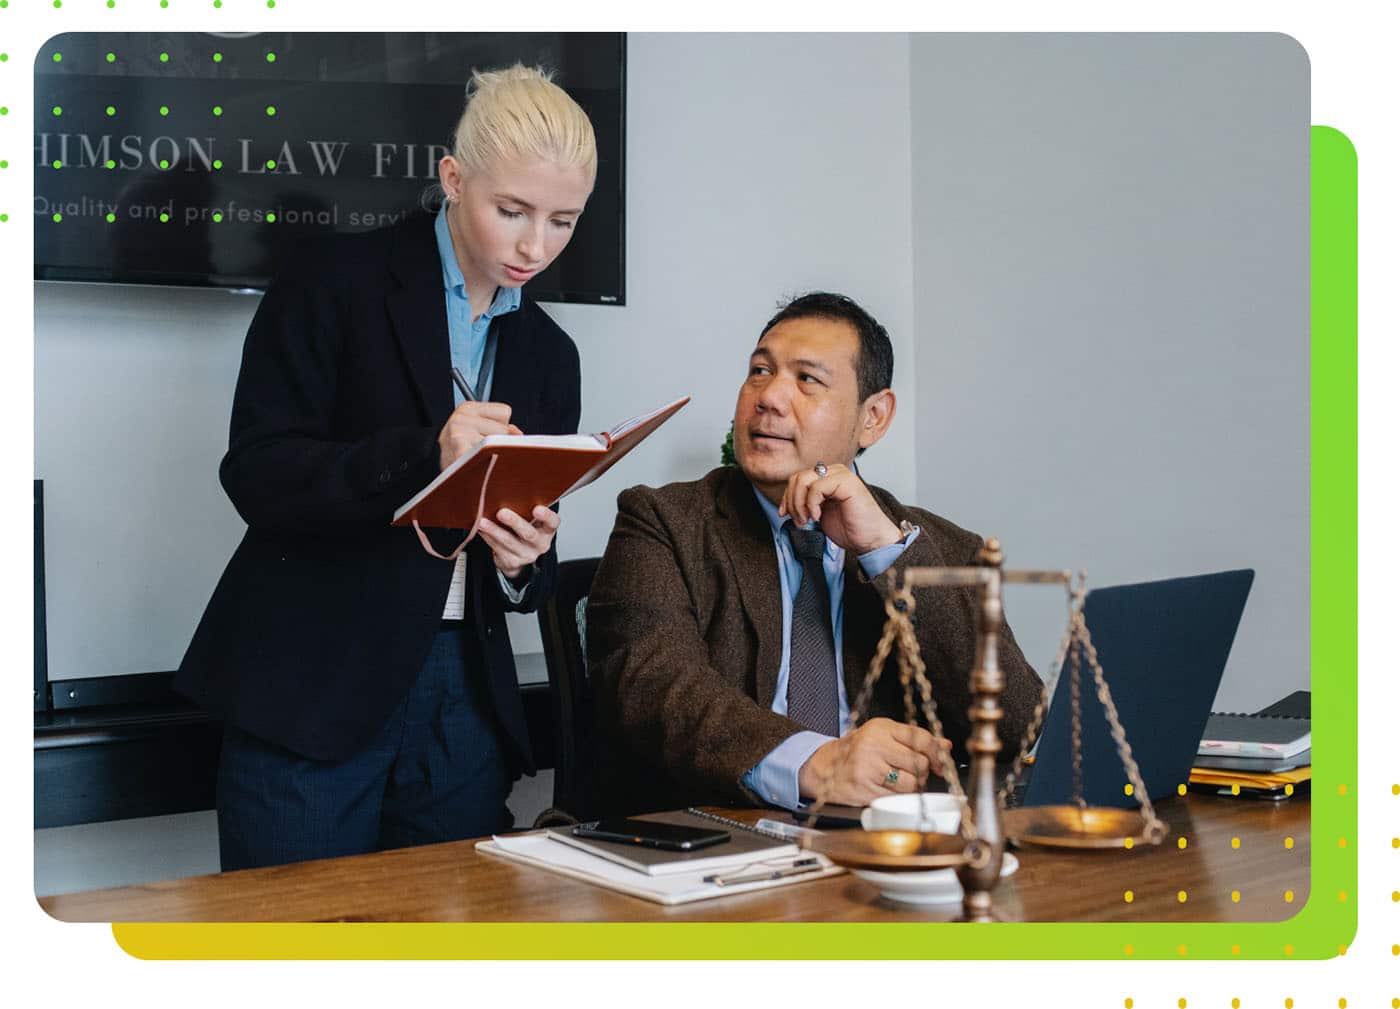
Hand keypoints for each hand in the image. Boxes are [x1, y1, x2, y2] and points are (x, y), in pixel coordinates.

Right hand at [437, 401, 522, 470]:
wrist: (429, 463)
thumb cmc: (458, 447)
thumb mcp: (476, 429)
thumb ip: (500, 427)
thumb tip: (518, 434)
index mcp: (468, 408)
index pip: (505, 412)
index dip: (501, 426)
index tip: (486, 435)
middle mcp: (462, 417)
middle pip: (503, 429)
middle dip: (498, 442)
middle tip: (479, 450)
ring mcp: (460, 432)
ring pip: (497, 443)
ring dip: (491, 454)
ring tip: (475, 457)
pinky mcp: (459, 449)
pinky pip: (486, 455)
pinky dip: (486, 463)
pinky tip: (477, 465)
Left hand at [477, 505, 559, 580]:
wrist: (521, 557)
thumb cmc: (525, 529)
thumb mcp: (532, 521)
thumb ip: (526, 508)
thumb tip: (507, 490)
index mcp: (547, 530)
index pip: (552, 522)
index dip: (546, 516)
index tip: (537, 508)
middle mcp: (540, 544)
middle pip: (529, 534)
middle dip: (515, 522)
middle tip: (501, 513)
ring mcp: (526, 555)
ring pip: (509, 542)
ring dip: (494, 531)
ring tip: (482, 522)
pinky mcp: (512, 562)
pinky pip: (497, 548)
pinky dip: (487, 537)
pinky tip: (480, 528)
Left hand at [778, 462, 901, 554]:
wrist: (871, 540)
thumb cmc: (850, 529)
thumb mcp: (819, 514)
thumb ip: (806, 503)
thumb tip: (786, 504)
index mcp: (828, 478)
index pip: (797, 479)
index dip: (787, 497)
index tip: (785, 514)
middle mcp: (834, 472)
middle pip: (798, 477)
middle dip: (792, 501)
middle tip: (799, 521)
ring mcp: (841, 475)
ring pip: (803, 480)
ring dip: (799, 504)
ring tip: (807, 520)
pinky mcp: (846, 482)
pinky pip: (816, 487)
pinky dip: (811, 504)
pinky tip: (818, 516)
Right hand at [797, 717, 951, 805]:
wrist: (823, 767)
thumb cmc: (856, 750)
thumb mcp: (883, 736)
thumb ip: (914, 740)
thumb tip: (945, 746)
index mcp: (881, 728)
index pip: (920, 738)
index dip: (937, 753)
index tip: (941, 762)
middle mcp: (874, 745)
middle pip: (920, 763)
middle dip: (922, 772)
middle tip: (911, 771)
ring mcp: (868, 768)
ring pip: (911, 784)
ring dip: (911, 787)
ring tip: (898, 781)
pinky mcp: (865, 789)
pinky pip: (896, 798)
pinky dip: (897, 797)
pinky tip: (886, 789)